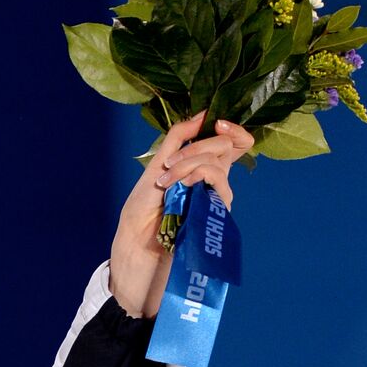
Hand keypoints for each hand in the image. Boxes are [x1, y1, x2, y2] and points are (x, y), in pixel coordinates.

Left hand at [108, 110, 253, 317]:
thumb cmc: (141, 216)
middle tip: (169, 167)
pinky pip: (218, 183)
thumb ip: (176, 142)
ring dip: (189, 163)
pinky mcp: (216, 214)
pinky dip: (195, 176)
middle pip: (228, 147)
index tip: (214, 120)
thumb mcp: (154, 171)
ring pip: (219, 163)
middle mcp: (212, 183)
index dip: (231, 127)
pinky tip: (176, 188)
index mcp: (199, 169)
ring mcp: (216, 199)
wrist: (135, 252)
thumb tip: (201, 115)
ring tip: (165, 183)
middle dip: (197, 147)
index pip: (232, 142)